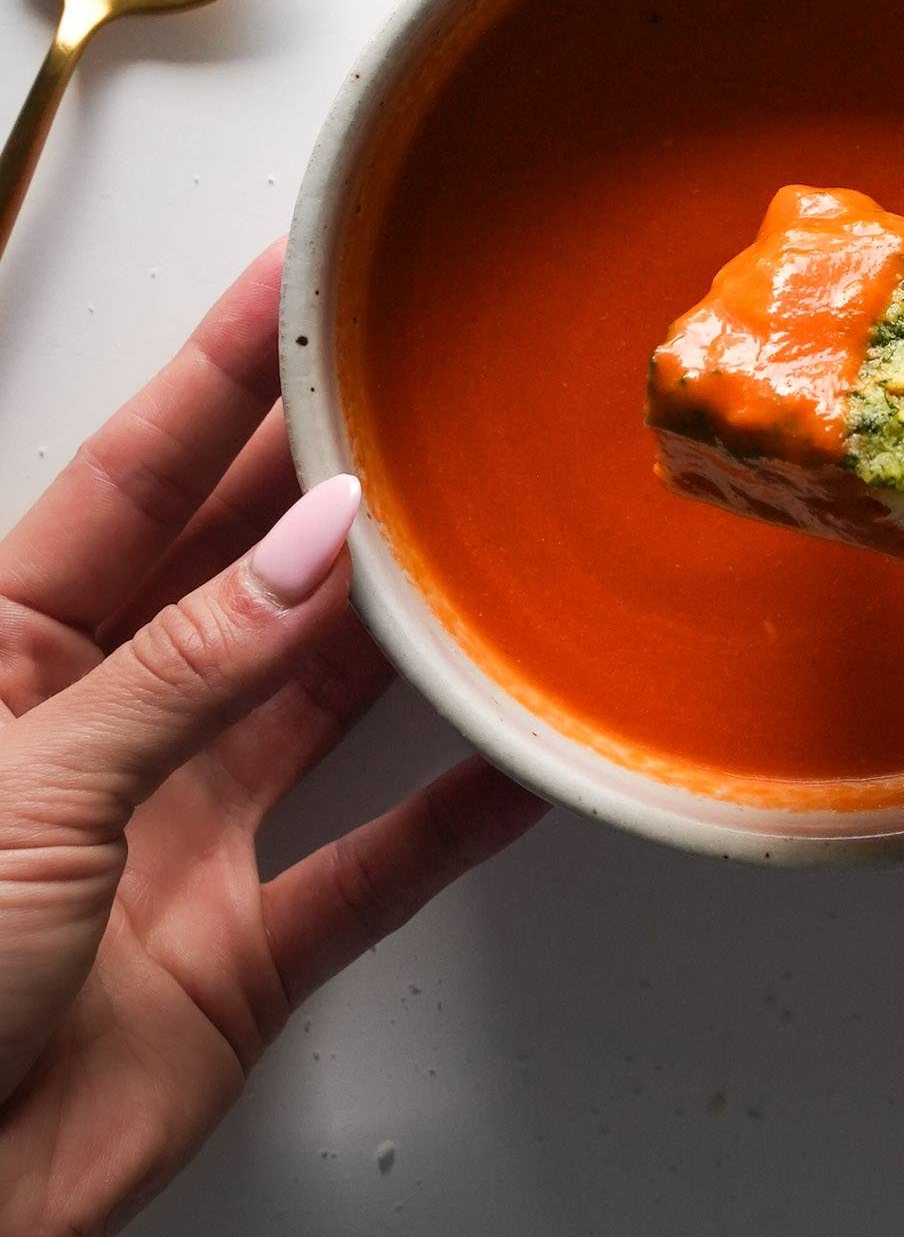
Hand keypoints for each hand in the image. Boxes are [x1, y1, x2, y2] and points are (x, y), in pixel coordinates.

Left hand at [0, 247, 540, 1236]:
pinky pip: (370, 865)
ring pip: (312, 698)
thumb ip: (186, 667)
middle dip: (325, 479)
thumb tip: (308, 547)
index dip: (216, 376)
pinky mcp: (235, 950)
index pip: (130, 478)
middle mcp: (100, 726)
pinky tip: (519, 760)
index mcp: (6, 655)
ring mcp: (172, 834)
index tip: (294, 286)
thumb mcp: (29, 787)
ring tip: (488, 545)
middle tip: (421, 392)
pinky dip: (452, 819)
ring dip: (398, 630)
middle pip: (234, 568)